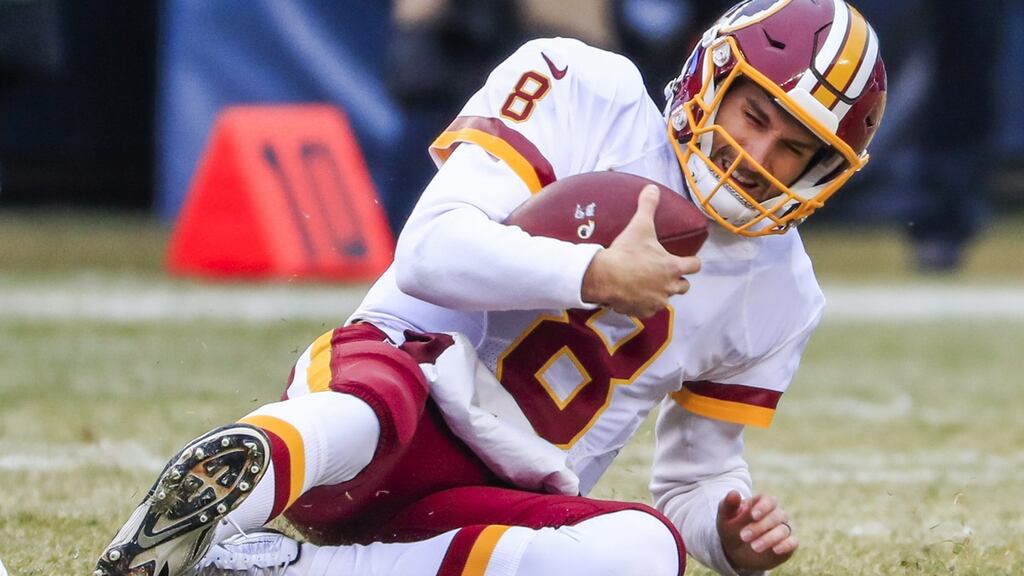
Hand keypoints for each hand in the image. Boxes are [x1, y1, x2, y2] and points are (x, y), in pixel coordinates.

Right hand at [581, 185, 700, 317]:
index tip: (685, 259)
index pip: (695, 266)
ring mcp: (657, 302)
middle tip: (663, 272)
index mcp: (674, 267)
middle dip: (676, 280)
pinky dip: (643, 304)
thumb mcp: (639, 226)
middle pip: (684, 286)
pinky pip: (648, 310)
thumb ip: (648, 206)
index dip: (691, 262)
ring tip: (647, 284)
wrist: (605, 277)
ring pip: (666, 299)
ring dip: (660, 293)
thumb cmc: (627, 252)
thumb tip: (652, 187)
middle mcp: (670, 287)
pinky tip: (634, 296)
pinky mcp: (643, 312)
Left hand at [717, 490, 798, 571]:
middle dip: (760, 526)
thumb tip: (734, 492)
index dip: (763, 507)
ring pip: (783, 530)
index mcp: (761, 503)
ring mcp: (782, 529)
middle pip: (776, 515)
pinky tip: (775, 550)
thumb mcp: (725, 517)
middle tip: (744, 536)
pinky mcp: (787, 544)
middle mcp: (775, 514)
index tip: (753, 515)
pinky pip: (792, 542)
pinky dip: (786, 545)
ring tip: (754, 547)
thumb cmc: (731, 528)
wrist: (735, 551)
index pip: (769, 500)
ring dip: (769, 538)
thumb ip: (729, 504)